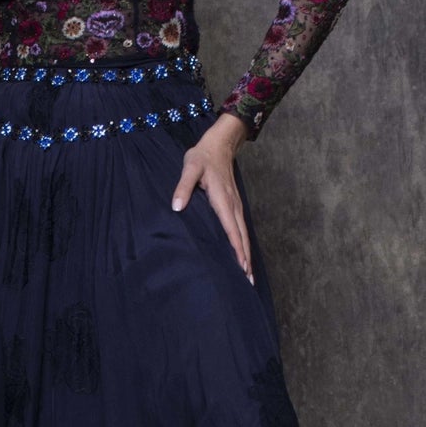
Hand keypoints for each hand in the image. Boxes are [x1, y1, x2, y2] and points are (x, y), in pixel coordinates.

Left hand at [170, 111, 253, 282]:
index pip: (231, 229)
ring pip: (243, 234)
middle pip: (242, 237)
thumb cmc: (203, 157)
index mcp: (223, 200)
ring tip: (248, 275)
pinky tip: (242, 255)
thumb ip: (183, 187)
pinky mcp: (234, 206)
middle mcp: (233, 206)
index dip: (236, 249)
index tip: (241, 267)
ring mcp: (236, 206)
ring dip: (246, 254)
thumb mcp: (189, 168)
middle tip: (249, 282)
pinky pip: (241, 229)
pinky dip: (243, 244)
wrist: (219, 144)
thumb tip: (176, 207)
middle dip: (245, 259)